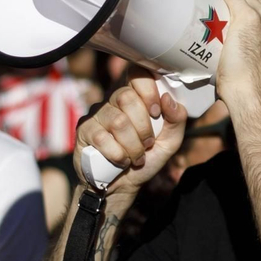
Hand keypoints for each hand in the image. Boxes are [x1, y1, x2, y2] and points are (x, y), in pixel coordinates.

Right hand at [74, 67, 186, 191]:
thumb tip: (168, 98)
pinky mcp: (84, 131)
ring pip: (117, 121)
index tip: (156, 112)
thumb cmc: (145, 159)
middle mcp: (112, 100)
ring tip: (136, 157)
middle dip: (143, 127)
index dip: (148, 90)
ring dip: (133, 145)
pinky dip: (118, 154)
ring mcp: (96, 114)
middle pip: (127, 98)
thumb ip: (176, 120)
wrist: (123, 186)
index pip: (137, 74)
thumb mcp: (169, 142)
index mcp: (134, 96)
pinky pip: (102, 138)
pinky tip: (121, 161)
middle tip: (147, 144)